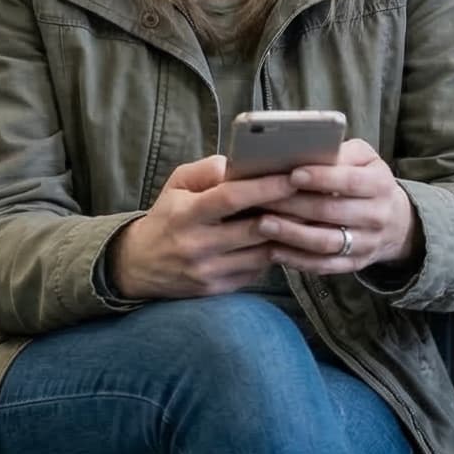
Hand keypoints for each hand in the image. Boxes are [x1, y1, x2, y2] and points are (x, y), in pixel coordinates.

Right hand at [108, 155, 298, 300]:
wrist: (138, 266)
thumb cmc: (166, 218)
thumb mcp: (176, 186)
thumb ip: (207, 170)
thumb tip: (241, 163)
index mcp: (185, 214)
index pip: (230, 198)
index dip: (265, 186)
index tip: (294, 175)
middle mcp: (197, 245)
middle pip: (254, 228)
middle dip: (288, 211)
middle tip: (315, 196)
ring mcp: (209, 271)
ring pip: (262, 253)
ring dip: (287, 235)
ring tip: (308, 216)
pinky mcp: (218, 289)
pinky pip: (257, 270)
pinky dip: (273, 253)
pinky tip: (286, 239)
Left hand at [254, 139, 420, 275]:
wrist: (395, 221)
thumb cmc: (366, 179)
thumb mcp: (362, 158)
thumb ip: (339, 153)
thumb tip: (304, 149)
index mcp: (381, 184)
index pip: (350, 182)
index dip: (321, 178)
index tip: (292, 175)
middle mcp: (378, 216)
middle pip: (332, 212)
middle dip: (295, 206)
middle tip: (263, 199)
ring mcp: (367, 243)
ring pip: (325, 242)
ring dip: (291, 234)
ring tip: (262, 224)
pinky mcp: (355, 263)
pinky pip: (323, 265)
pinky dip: (297, 259)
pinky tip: (272, 249)